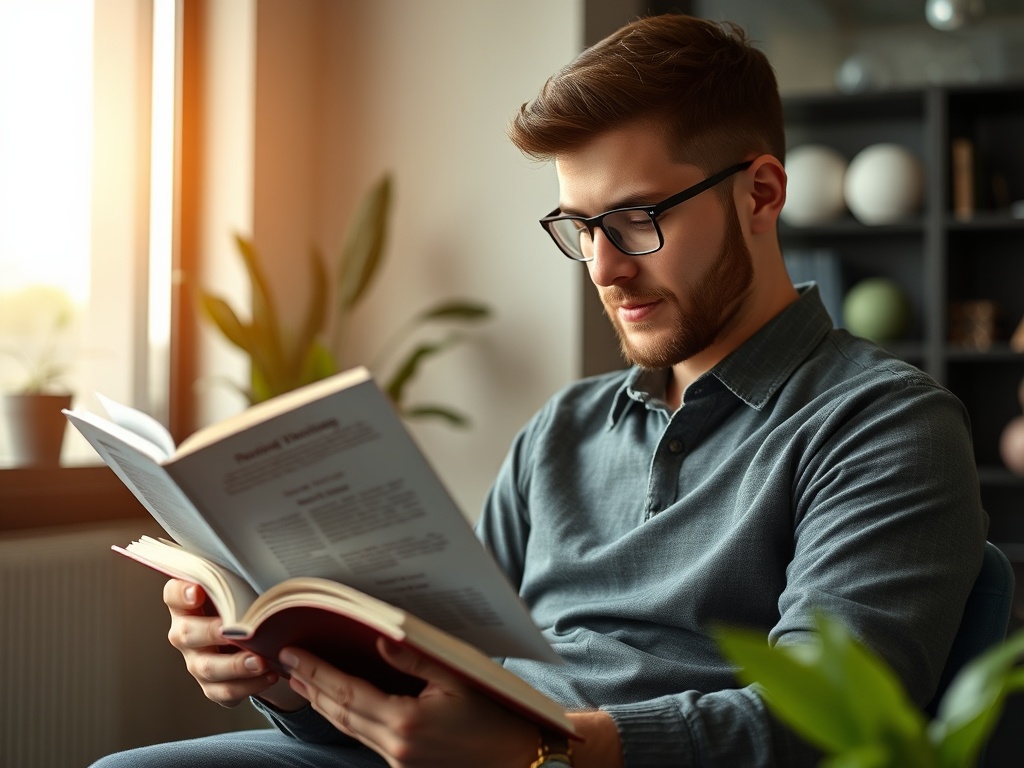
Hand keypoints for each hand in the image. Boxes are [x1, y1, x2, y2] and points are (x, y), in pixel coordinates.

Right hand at [163, 578, 304, 710]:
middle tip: (234, 631)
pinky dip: (249, 686)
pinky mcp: (212, 686)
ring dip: (234, 665)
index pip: (173, 595)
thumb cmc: (242, 607)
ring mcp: (196, 662)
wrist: (249, 642)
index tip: (197, 591)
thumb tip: (263, 566)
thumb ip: (240, 580)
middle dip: (211, 632)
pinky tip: (270, 675)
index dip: (181, 593)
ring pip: (207, 667)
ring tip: (260, 661)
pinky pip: (225, 691)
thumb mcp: (239, 591)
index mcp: (188, 606)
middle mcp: (185, 634)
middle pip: (186, 634)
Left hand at [279, 639, 540, 767]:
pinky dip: (345, 717)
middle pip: (340, 713)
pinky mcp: (403, 765)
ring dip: (323, 704)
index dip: (317, 673)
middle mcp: (395, 745)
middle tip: (288, 664)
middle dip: (312, 687)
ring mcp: (398, 759)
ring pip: (349, 728)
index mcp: (406, 722)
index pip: (348, 693)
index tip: (293, 655)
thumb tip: (380, 639)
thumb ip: (416, 658)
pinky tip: (338, 704)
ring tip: (303, 682)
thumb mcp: (457, 678)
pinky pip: (365, 738)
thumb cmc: (492, 716)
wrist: (515, 759)